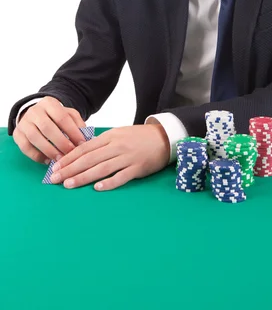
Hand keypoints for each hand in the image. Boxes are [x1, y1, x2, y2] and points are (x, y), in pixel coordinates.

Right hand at [13, 96, 86, 163]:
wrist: (36, 115)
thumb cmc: (56, 117)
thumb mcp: (68, 114)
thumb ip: (77, 123)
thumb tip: (85, 138)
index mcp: (49, 103)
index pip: (62, 117)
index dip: (73, 131)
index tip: (82, 143)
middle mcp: (34, 111)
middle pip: (47, 127)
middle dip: (61, 142)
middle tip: (70, 153)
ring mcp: (24, 122)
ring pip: (34, 137)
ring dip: (49, 150)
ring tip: (60, 159)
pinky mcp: (17, 134)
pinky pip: (25, 147)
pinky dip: (37, 156)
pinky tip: (48, 160)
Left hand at [50, 124, 170, 190]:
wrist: (164, 138)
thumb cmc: (138, 137)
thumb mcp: (119, 134)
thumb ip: (102, 143)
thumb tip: (81, 153)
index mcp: (110, 137)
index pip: (85, 148)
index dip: (69, 158)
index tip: (55, 167)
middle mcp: (117, 146)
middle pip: (89, 159)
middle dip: (70, 169)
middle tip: (55, 179)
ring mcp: (127, 157)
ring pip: (102, 168)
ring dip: (84, 177)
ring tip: (69, 185)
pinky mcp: (138, 168)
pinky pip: (121, 176)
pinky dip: (109, 183)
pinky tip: (97, 188)